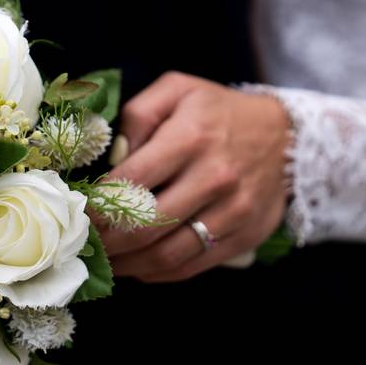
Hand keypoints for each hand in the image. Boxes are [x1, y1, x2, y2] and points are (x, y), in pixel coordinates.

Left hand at [97, 71, 292, 281]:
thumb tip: (111, 157)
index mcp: (191, 137)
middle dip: (107, 241)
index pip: (131, 182)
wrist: (288, 136)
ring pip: (168, 254)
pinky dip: (157, 273)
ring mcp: (233, 211)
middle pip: (147, 225)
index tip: (77, 213)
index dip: (97, 204)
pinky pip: (191, 266)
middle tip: (86, 244)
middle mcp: (214, 176)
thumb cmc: (219, 112)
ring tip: (107, 260)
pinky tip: (137, 266)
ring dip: (128, 264)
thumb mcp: (178, 91)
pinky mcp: (244, 236)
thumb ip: (137, 115)